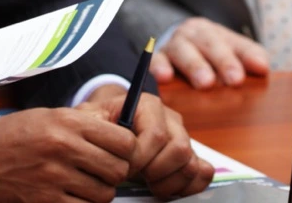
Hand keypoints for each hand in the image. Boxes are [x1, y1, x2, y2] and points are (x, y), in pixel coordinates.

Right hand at [0, 108, 135, 202]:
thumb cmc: (9, 136)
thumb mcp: (45, 116)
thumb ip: (82, 120)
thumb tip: (118, 123)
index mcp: (65, 122)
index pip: (123, 140)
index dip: (125, 149)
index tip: (116, 151)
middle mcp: (63, 147)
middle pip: (118, 169)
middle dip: (112, 172)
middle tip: (97, 170)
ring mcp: (54, 177)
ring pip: (104, 194)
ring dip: (97, 191)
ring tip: (79, 182)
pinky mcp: (46, 201)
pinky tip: (66, 193)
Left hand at [81, 87, 213, 197]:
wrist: (110, 124)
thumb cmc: (99, 121)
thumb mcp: (88, 117)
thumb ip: (92, 123)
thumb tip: (100, 139)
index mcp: (148, 105)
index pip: (156, 135)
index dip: (140, 158)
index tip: (123, 168)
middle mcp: (170, 119)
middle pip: (179, 150)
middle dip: (156, 171)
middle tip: (137, 177)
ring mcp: (183, 138)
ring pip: (192, 164)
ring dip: (169, 182)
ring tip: (148, 184)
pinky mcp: (191, 156)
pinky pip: (203, 174)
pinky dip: (187, 187)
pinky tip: (164, 187)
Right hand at [151, 18, 269, 88]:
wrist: (176, 45)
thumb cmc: (209, 54)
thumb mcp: (231, 50)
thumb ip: (249, 57)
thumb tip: (262, 67)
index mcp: (215, 32)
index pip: (234, 43)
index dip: (244, 57)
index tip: (257, 70)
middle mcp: (193, 34)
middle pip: (209, 43)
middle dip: (222, 61)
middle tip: (235, 79)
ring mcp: (173, 44)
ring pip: (182, 50)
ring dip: (194, 65)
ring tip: (205, 83)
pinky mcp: (156, 56)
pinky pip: (155, 60)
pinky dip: (158, 67)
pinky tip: (163, 77)